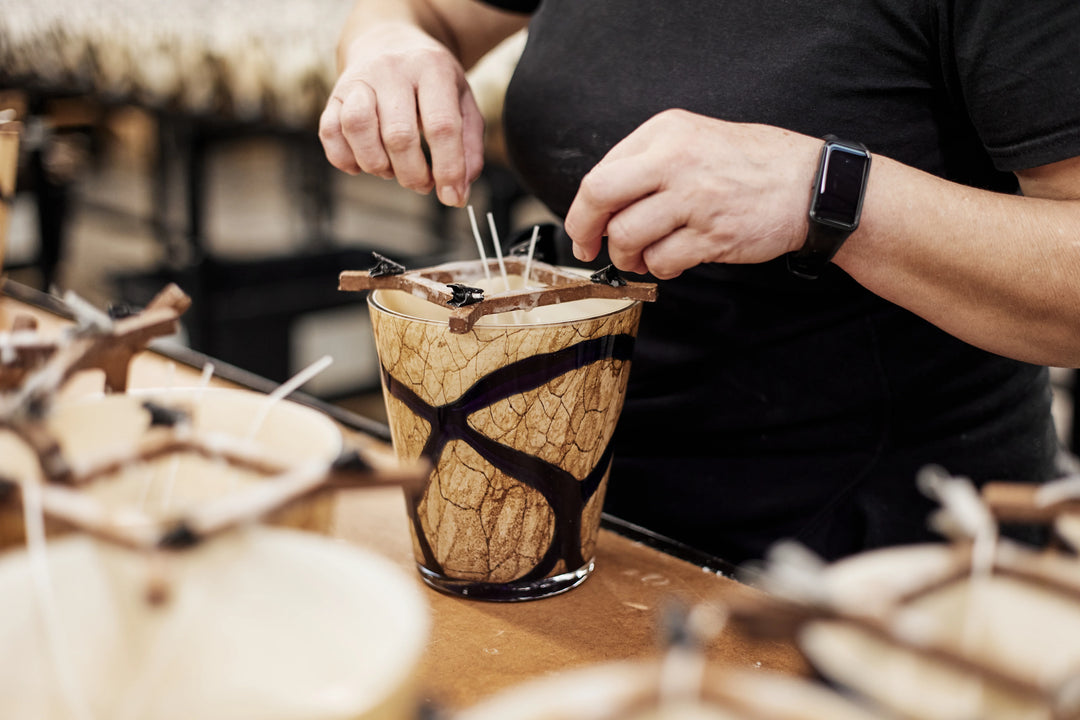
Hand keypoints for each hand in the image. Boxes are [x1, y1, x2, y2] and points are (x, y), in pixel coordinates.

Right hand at [319, 22, 483, 206]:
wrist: (390, 41)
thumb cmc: (432, 82)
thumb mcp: (463, 103)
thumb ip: (469, 148)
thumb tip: (458, 192)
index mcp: (432, 68)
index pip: (441, 126)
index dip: (448, 168)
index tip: (452, 196)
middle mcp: (392, 69)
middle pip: (398, 135)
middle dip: (413, 174)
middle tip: (422, 183)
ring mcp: (358, 79)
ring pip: (357, 129)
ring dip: (377, 166)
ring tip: (392, 170)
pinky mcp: (334, 94)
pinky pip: (329, 133)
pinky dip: (345, 159)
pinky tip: (363, 163)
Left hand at [564, 109, 822, 278]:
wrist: (810, 185)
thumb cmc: (751, 165)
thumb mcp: (695, 139)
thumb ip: (648, 163)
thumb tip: (602, 204)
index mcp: (666, 132)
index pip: (600, 173)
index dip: (583, 209)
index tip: (584, 230)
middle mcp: (675, 158)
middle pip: (600, 196)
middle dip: (585, 231)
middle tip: (589, 249)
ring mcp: (694, 197)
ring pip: (627, 236)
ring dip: (627, 257)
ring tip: (642, 258)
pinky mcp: (712, 233)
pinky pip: (661, 261)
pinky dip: (659, 269)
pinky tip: (673, 261)